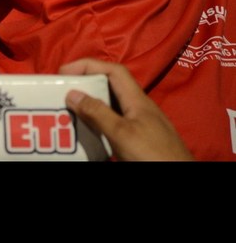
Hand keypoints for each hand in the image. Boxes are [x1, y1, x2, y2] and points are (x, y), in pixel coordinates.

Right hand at [60, 58, 193, 161]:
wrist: (178, 176)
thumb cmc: (153, 154)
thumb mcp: (122, 134)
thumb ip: (98, 113)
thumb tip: (72, 93)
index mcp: (137, 99)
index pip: (113, 71)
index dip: (89, 65)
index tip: (65, 72)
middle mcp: (139, 108)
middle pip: (110, 87)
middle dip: (86, 86)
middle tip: (64, 93)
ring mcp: (141, 123)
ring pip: (112, 106)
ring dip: (91, 106)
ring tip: (70, 112)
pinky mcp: (140, 138)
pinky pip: (115, 123)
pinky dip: (98, 123)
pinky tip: (88, 132)